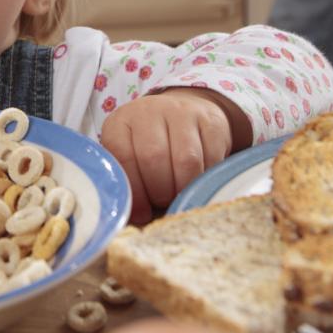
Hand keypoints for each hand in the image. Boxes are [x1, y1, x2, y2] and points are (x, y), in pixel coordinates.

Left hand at [99, 90, 234, 224]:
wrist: (184, 111)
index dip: (134, 192)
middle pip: (154, 159)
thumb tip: (134, 222)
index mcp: (121, 122)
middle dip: (160, 191)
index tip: (143, 214)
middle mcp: (148, 111)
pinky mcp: (211, 120)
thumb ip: (127, 181)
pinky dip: (205, 178)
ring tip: (180, 195)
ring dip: (183, 188)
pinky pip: (211, 158)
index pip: (122, 157)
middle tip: (163, 203)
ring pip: (185, 161)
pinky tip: (197, 181)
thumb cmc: (151, 144)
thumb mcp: (130, 154)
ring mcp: (181, 112)